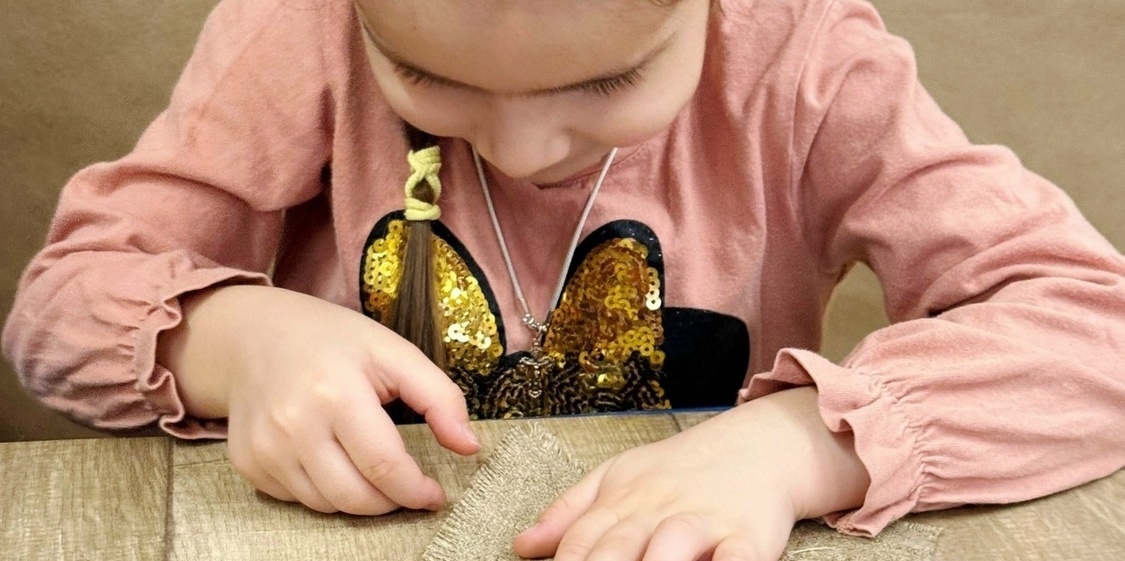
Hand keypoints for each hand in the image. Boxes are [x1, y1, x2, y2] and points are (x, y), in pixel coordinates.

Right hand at [159, 285, 478, 514]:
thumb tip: (470, 447)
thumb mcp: (393, 352)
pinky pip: (297, 499)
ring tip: (370, 468)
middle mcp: (294, 425)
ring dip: (359, 498)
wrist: (252, 334)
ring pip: (327, 505)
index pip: (384, 466)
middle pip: (355, 496)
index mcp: (336, 392)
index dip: (416, 490)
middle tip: (407, 487)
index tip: (434, 494)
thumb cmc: (332, 341)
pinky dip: (323, 491)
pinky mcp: (247, 462)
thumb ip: (439, 397)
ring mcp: (265, 447)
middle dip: (392, 501)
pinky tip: (330, 459)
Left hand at [513, 387, 869, 560]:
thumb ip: (571, 512)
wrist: (758, 445)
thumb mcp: (619, 478)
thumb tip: (521, 546)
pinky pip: (737, 557)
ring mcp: (703, 520)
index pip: (581, 540)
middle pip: (617, 547)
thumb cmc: (681, 471)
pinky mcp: (748, 533)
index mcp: (623, 500)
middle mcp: (658, 510)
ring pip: (671, 547)